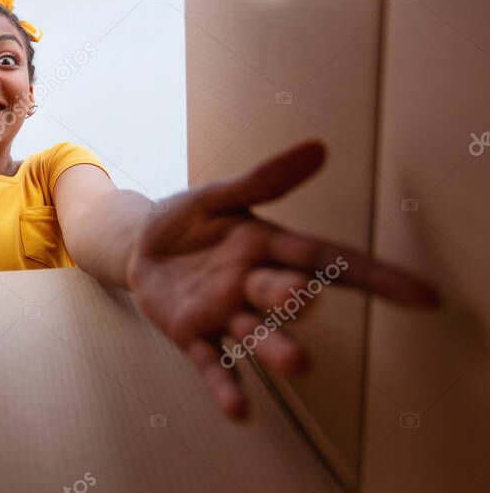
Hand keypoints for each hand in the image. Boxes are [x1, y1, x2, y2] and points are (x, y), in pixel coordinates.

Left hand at [125, 140, 438, 418]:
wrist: (139, 245)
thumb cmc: (188, 220)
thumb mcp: (220, 195)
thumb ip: (264, 180)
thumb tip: (319, 148)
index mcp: (268, 247)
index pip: (328, 258)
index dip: (374, 275)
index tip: (421, 295)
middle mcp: (253, 284)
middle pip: (283, 294)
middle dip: (294, 298)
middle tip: (302, 298)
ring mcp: (223, 313)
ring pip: (254, 333)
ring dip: (274, 349)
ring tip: (298, 366)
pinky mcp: (191, 335)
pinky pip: (210, 363)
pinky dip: (224, 386)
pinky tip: (240, 411)